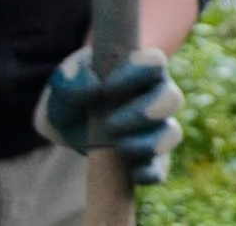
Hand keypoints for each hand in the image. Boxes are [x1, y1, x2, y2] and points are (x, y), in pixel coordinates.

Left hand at [32, 46, 183, 185]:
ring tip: (120, 148)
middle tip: (111, 124)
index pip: (155, 62)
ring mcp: (155, 128)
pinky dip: (152, 171)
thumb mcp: (64, 80)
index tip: (107, 88)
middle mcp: (156, 96)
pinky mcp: (148, 157)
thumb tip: (94, 89)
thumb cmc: (72, 92)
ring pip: (171, 133)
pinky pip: (161, 166)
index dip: (138, 72)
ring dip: (150, 143)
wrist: (67, 121)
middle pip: (171, 98)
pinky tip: (136, 174)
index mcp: (140, 70)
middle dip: (145, 112)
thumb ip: (72, 78)